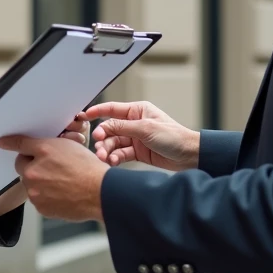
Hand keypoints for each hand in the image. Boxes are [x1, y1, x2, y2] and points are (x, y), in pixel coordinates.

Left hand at [0, 115, 91, 216]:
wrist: (100, 192)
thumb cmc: (88, 168)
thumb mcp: (68, 145)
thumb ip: (45, 144)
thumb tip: (29, 147)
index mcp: (42, 152)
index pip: (20, 145)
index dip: (12, 143)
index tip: (2, 142)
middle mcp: (34, 172)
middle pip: (25, 167)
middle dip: (34, 166)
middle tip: (53, 166)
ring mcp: (36, 192)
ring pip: (33, 184)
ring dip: (41, 182)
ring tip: (63, 181)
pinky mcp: (42, 208)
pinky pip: (40, 199)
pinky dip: (47, 196)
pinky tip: (63, 192)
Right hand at [84, 101, 199, 170]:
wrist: (188, 155)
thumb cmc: (173, 136)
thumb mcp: (146, 129)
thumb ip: (123, 127)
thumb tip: (103, 126)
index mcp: (137, 111)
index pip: (112, 109)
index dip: (97, 112)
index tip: (83, 116)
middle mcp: (134, 123)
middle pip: (110, 129)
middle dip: (103, 139)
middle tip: (99, 147)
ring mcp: (135, 139)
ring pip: (114, 143)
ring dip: (107, 150)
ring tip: (105, 158)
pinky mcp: (137, 152)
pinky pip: (120, 154)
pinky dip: (115, 158)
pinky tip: (112, 162)